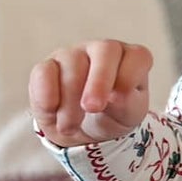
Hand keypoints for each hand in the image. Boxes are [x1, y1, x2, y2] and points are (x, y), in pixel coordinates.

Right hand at [28, 40, 152, 147]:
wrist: (82, 130)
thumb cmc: (112, 115)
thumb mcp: (127, 116)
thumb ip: (127, 105)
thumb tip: (114, 97)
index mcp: (130, 59)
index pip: (137, 56)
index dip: (129, 76)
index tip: (119, 100)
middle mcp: (103, 50)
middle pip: (105, 50)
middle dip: (99, 81)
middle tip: (92, 108)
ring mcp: (74, 54)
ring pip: (72, 64)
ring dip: (70, 101)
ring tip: (70, 127)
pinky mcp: (47, 66)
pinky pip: (44, 72)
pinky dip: (47, 95)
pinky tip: (53, 112)